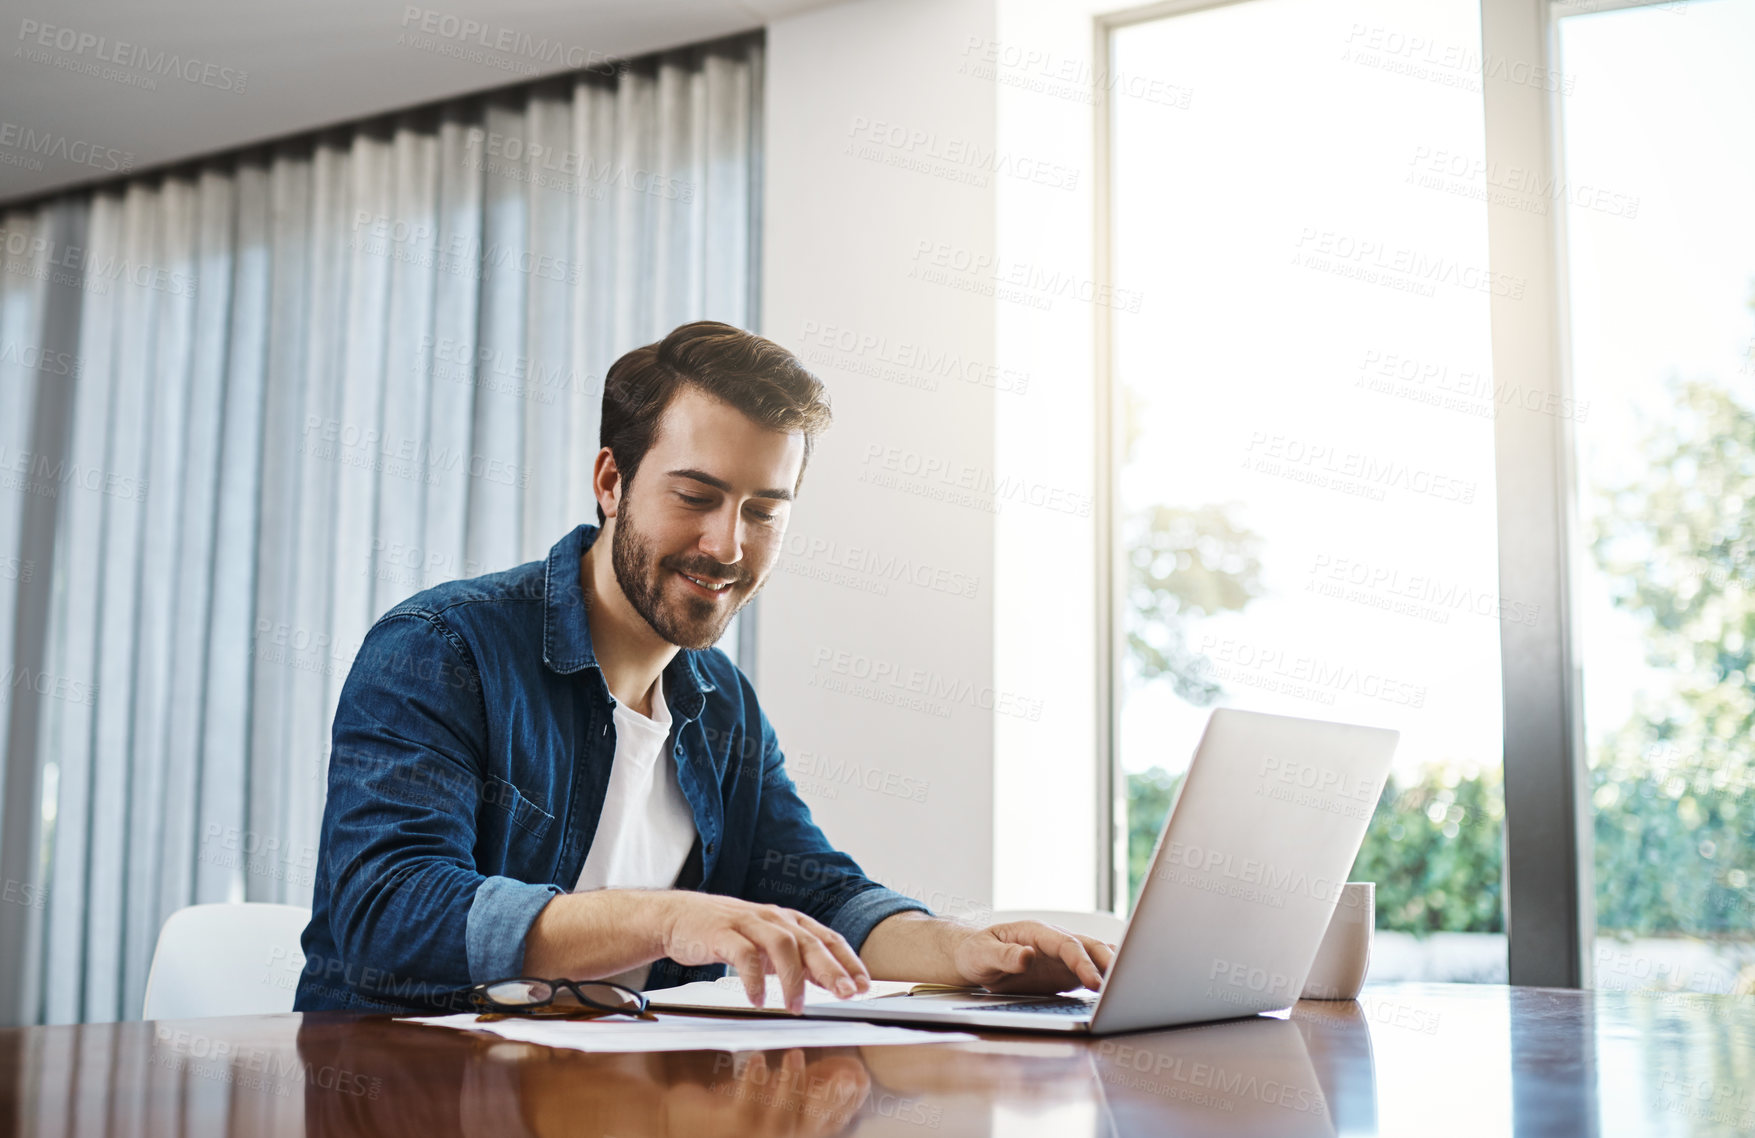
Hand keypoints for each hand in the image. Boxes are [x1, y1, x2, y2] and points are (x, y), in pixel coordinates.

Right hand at [657, 893, 871, 1012]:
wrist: (679, 917)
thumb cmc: (728, 934)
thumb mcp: (767, 945)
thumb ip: (797, 960)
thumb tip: (831, 982)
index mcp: (788, 921)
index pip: (827, 938)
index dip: (848, 961)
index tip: (864, 986)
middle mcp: (773, 918)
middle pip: (810, 942)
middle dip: (831, 970)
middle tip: (846, 995)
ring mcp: (748, 923)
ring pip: (781, 945)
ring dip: (793, 978)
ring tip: (796, 1007)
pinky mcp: (722, 933)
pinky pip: (743, 955)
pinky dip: (753, 978)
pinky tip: (757, 999)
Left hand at [949, 921, 1115, 993]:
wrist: (975, 959)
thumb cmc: (976, 952)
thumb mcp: (981, 954)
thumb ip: (1003, 955)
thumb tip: (1026, 955)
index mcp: (1037, 932)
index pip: (1067, 945)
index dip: (1083, 962)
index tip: (1094, 982)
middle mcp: (1054, 941)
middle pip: (1090, 946)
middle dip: (1109, 962)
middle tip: (1124, 984)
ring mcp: (1062, 957)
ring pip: (1095, 956)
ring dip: (1114, 967)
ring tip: (1133, 985)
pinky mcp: (1065, 973)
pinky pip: (1092, 972)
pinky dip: (1108, 977)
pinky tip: (1124, 988)